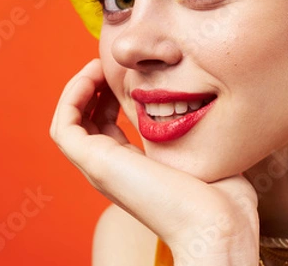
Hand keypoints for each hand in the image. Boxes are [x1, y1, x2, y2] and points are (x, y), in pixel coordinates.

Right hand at [50, 59, 259, 264]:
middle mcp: (114, 170)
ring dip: (80, 89)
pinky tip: (94, 75)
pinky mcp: (95, 163)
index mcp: (136, 170)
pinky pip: (65, 125)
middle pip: (87, 122)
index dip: (112, 96)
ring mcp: (101, 169)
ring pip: (70, 122)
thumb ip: (197, 132)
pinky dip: (73, 97)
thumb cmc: (222, 196)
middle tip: (110, 64)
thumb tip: (205, 107)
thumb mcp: (205, 153)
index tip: (129, 72)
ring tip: (98, 66)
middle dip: (96, 87)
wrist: (216, 223)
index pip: (109, 128)